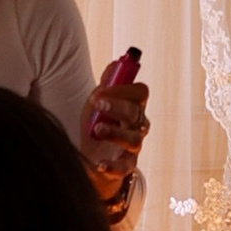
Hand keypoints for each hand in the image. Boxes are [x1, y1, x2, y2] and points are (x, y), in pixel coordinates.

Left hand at [83, 55, 148, 208]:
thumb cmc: (97, 126)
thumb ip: (107, 84)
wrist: (90, 158)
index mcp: (133, 106)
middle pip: (137, 113)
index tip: (100, 91)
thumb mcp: (98, 103)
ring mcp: (133, 147)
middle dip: (118, 106)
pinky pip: (125, 167)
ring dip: (116, 132)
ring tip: (97, 130)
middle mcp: (137, 125)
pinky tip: (99, 163)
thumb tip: (115, 63)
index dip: (123, 89)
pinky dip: (112, 166)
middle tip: (98, 104)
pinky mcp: (126, 167)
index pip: (140, 92)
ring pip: (134, 139)